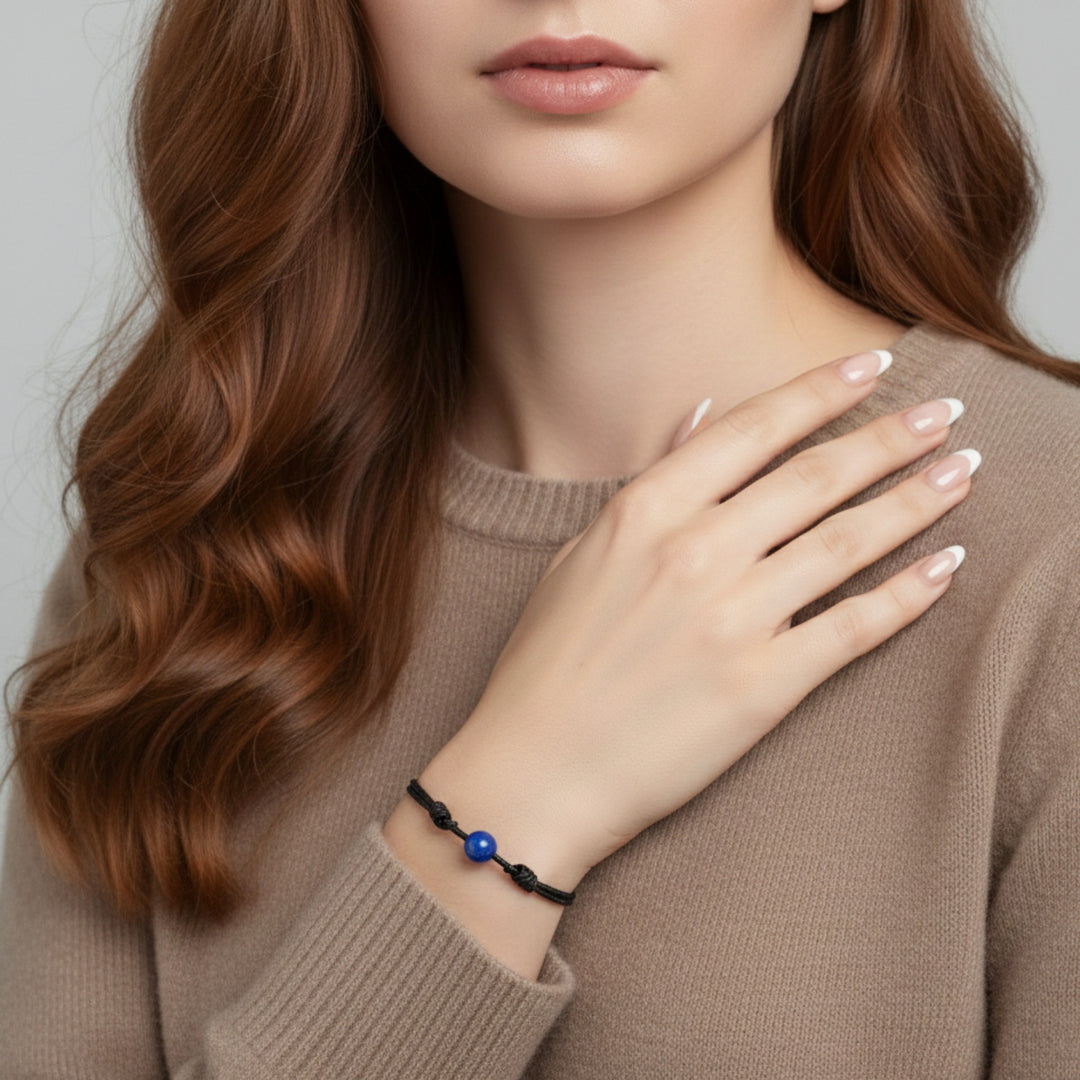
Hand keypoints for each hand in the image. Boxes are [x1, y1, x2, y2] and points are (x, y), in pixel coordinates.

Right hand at [423, 351, 973, 885]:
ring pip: (848, 543)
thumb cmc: (545, 665)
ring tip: (961, 471)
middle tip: (944, 413)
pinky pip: (854, 628)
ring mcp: (732, 621)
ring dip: (915, 501)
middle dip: (890, 438)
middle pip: (816, 478)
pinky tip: (946, 565)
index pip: (752, 431)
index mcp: (643, 513)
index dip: (820, 392)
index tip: (871, 367)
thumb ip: (649, 481)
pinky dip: (909, 595)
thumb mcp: (582, 555)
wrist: (534, 774)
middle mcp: (694, 554)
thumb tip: (701, 413)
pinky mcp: (762, 688)